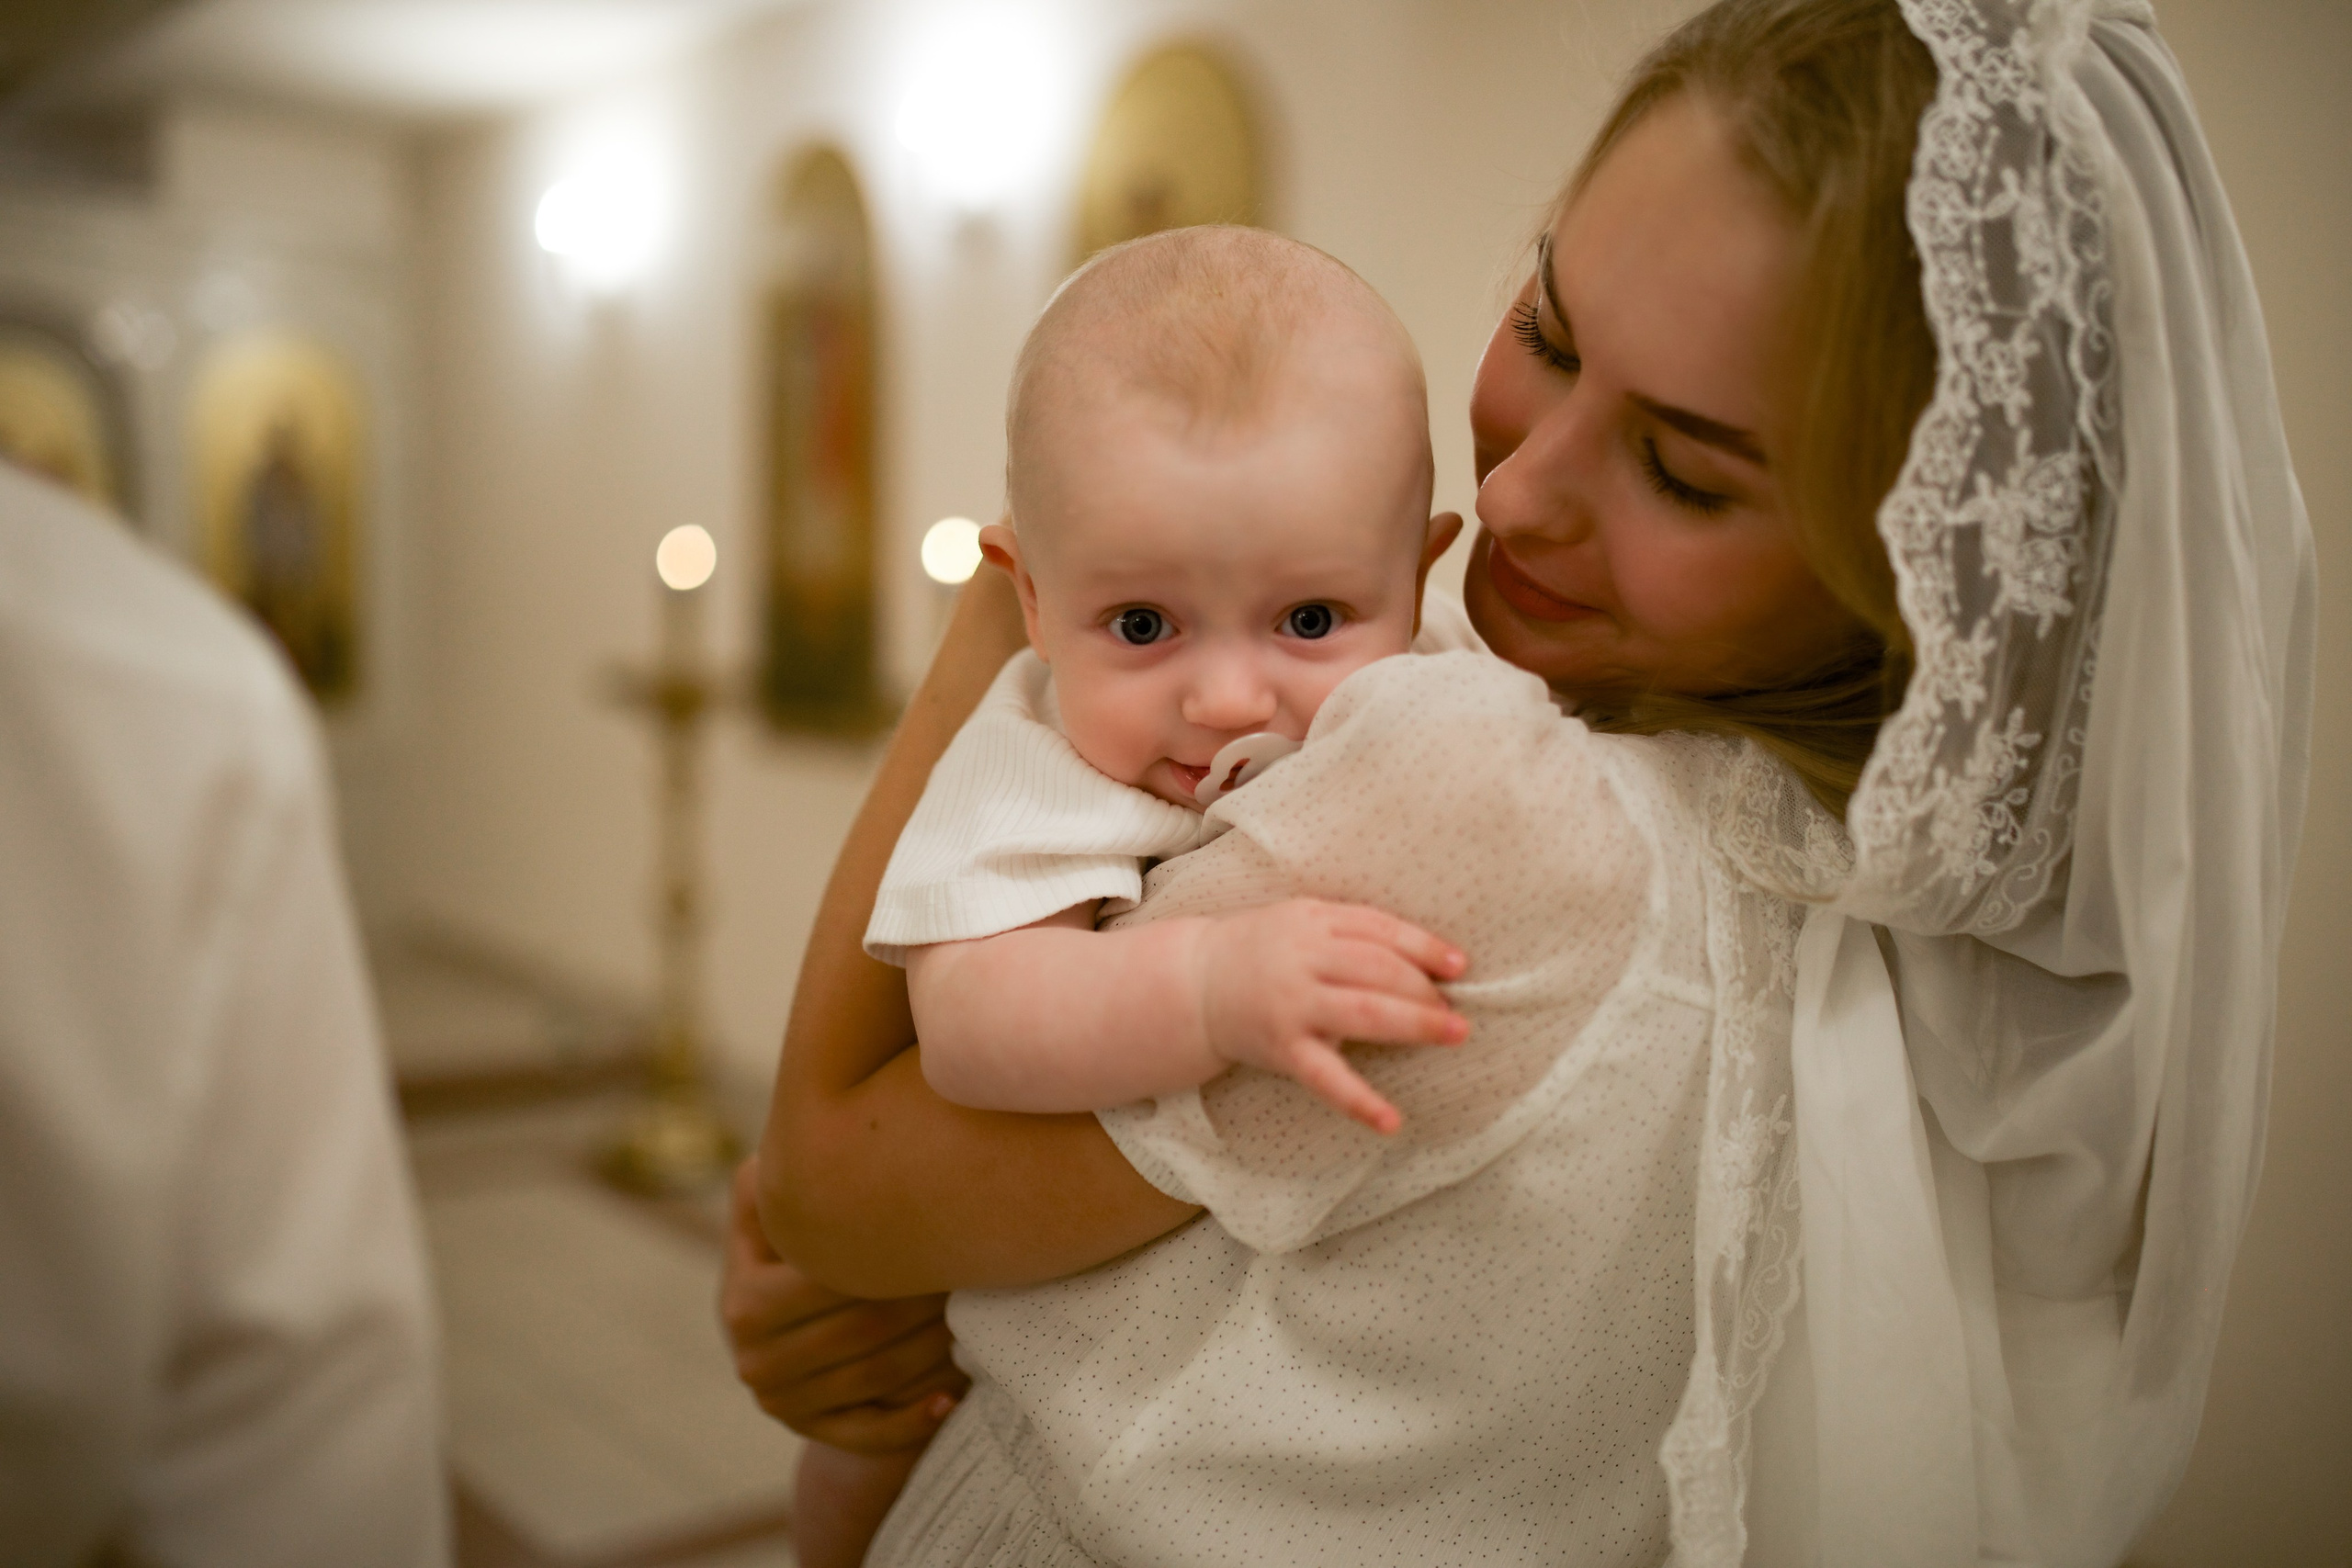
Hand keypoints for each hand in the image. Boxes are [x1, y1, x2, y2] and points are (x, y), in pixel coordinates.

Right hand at [719, 1158, 967, 1451]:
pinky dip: (916, 1417)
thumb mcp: (778, 1197)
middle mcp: (754, 1359)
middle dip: (926, 1301)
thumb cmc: (801, 1239)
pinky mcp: (815, 1434)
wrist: (796, 1323)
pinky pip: (873, 1433)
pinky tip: (955, 1392)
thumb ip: (784, 1163)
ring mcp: (783, 1404)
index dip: (892, 1255)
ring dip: (935, 1352)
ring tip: (982, 1320)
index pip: (828, 1280)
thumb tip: (809, 1132)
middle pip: (862, 1331)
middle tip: (980, 1274)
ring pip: (877, 1379)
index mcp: (744, 1299)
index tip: (948, 1232)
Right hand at [1194, 900, 1469, 1133]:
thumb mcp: (1301, 921)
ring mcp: (1293, 1005)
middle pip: (1379, 968)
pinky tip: (1392, 1121)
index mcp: (1312, 922)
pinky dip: (1361, 1102)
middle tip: (1457, 1011)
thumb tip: (1424, 957)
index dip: (1424, 947)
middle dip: (1425, 989)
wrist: (1194, 984)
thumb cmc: (1262, 951)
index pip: (1380, 930)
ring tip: (1454, 1034)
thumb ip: (1351, 932)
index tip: (1459, 966)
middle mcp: (1303, 959)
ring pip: (1365, 1011)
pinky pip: (1327, 1078)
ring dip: (1415, 1023)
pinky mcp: (1283, 1049)